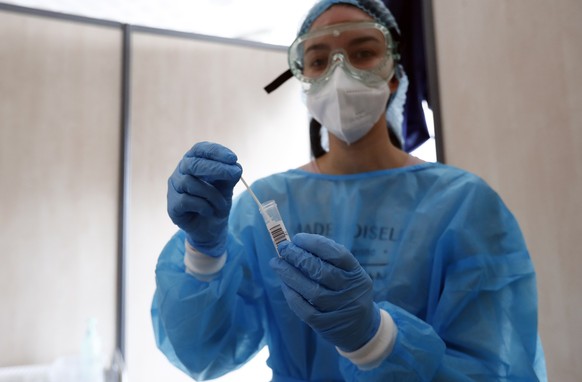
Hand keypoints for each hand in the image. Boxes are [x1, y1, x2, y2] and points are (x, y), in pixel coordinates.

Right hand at [167, 141, 241, 256]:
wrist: (211, 228)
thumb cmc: (217, 202)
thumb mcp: (227, 187)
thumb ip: (230, 176)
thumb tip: (236, 167)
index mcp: (193, 162)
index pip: (200, 149)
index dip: (215, 151)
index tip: (233, 158)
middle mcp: (180, 172)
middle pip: (192, 164)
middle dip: (216, 168)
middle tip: (234, 173)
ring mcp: (174, 188)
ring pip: (190, 183)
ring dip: (212, 194)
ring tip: (222, 204)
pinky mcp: (172, 205)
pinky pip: (187, 200)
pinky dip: (203, 206)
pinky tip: (209, 211)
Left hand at [270, 233, 379, 351]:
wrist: (360, 328)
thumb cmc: (347, 291)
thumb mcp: (348, 274)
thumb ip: (328, 259)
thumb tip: (296, 245)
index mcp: (356, 274)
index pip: (337, 254)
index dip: (315, 244)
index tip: (297, 238)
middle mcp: (351, 292)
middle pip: (322, 271)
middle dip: (299, 257)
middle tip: (283, 248)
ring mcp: (339, 309)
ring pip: (312, 291)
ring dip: (290, 275)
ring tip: (276, 263)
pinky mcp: (325, 325)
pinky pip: (305, 309)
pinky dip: (292, 294)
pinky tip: (283, 283)